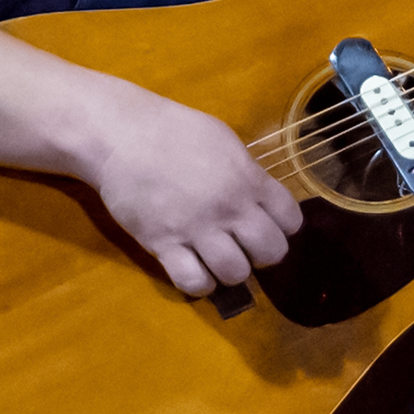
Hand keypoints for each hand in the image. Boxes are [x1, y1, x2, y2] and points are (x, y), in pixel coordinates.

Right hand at [80, 88, 303, 296]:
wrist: (122, 135)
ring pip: (236, 273)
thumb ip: (246, 173)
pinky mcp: (164, 245)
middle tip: (245, 246)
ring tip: (218, 259)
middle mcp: (229, 207)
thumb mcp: (224, 141)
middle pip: (271, 252)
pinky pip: (194, 282)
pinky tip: (194, 269)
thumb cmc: (174, 130)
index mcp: (248, 178)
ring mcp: (197, 228)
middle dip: (263, 254)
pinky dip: (199, 283)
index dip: (284, 227)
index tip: (269, 226)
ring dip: (231, 271)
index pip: (291, 220)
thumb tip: (259, 197)